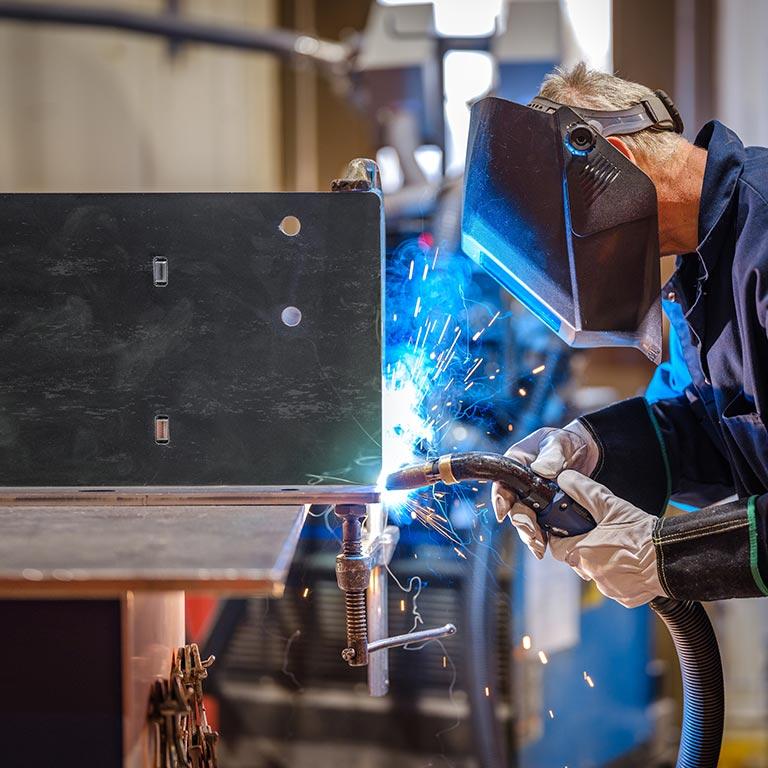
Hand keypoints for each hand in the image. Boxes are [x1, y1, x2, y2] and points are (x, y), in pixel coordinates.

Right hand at [492, 421, 598, 558]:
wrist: (584, 452)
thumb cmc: (565, 442)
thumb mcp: (557, 442)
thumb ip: (551, 454)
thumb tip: (541, 470)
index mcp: (515, 466)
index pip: (502, 484)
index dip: (500, 499)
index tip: (504, 512)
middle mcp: (519, 485)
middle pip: (513, 507)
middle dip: (521, 522)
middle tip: (531, 533)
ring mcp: (531, 499)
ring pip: (525, 520)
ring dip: (530, 535)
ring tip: (538, 547)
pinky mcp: (545, 510)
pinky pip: (540, 526)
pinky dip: (542, 538)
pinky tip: (544, 549)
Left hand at [549, 470, 664, 607]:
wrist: (670, 559)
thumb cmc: (640, 534)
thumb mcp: (610, 506)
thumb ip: (584, 491)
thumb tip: (565, 479)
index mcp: (581, 553)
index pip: (556, 547)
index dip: (559, 537)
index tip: (564, 529)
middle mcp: (591, 574)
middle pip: (576, 560)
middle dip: (582, 548)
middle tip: (596, 534)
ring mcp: (608, 588)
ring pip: (596, 573)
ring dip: (601, 561)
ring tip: (617, 547)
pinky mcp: (625, 597)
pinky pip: (615, 585)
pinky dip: (619, 575)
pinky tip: (630, 562)